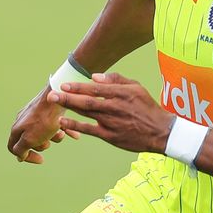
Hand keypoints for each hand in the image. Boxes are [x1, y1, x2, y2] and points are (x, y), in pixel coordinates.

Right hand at [8, 86, 80, 164]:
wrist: (58, 96)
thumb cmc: (44, 120)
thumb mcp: (30, 139)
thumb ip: (21, 149)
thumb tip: (19, 157)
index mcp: (17, 128)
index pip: (13, 148)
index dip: (25, 156)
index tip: (41, 159)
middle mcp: (24, 120)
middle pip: (30, 141)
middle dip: (42, 145)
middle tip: (49, 142)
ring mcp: (36, 114)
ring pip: (43, 133)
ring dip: (54, 137)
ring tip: (61, 134)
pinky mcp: (48, 110)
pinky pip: (54, 124)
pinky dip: (62, 130)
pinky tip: (75, 135)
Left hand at [47, 72, 172, 154]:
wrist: (159, 131)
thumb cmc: (146, 107)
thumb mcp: (136, 87)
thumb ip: (116, 79)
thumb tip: (95, 77)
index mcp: (121, 93)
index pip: (95, 88)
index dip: (78, 86)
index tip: (64, 84)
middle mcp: (115, 107)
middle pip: (87, 101)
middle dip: (68, 96)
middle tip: (52, 93)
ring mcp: (112, 122)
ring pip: (86, 113)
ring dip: (69, 107)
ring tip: (54, 103)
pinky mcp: (110, 136)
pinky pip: (89, 130)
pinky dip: (75, 125)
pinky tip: (63, 122)